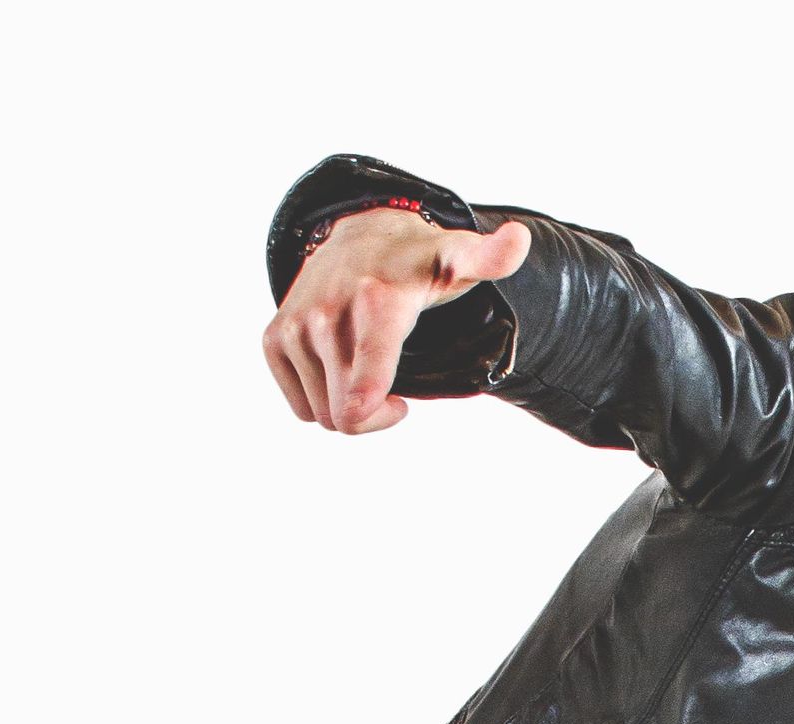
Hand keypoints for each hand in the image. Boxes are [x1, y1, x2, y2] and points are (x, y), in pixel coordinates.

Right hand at [262, 206, 532, 433]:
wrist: (358, 237)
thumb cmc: (417, 263)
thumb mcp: (458, 260)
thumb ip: (489, 258)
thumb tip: (519, 239)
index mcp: (378, 304)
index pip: (367, 373)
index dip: (373, 407)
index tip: (391, 406)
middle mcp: (328, 314)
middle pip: (347, 415)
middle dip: (374, 417)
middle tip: (396, 395)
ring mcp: (296, 327)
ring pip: (324, 416)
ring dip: (350, 410)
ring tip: (370, 377)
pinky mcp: (274, 338)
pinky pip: (301, 408)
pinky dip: (322, 402)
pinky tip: (342, 373)